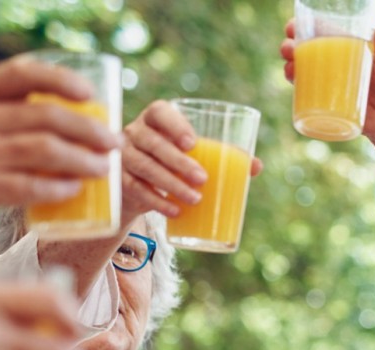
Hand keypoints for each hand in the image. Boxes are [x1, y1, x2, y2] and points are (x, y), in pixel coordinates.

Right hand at [0, 56, 120, 256]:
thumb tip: (56, 127)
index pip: (18, 73)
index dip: (61, 79)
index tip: (90, 95)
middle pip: (44, 115)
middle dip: (89, 129)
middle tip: (112, 143)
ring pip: (43, 149)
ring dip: (83, 159)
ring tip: (103, 168)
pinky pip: (25, 185)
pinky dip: (56, 187)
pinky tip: (73, 190)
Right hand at [120, 100, 263, 223]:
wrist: (140, 184)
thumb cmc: (175, 160)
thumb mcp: (196, 154)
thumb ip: (224, 155)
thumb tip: (256, 165)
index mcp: (156, 118)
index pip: (160, 112)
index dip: (175, 125)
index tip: (192, 143)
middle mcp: (135, 132)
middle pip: (154, 143)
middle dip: (179, 163)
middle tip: (202, 179)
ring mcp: (123, 155)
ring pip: (144, 167)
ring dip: (171, 185)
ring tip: (195, 199)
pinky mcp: (118, 179)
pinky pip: (134, 189)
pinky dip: (156, 202)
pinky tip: (174, 212)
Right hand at [280, 21, 374, 187]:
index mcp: (347, 47)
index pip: (322, 32)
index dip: (304, 27)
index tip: (292, 28)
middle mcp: (335, 63)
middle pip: (306, 50)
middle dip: (291, 46)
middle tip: (288, 49)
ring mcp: (329, 82)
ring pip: (302, 69)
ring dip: (289, 64)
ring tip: (289, 66)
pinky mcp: (327, 101)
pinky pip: (305, 91)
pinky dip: (295, 83)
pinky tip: (291, 79)